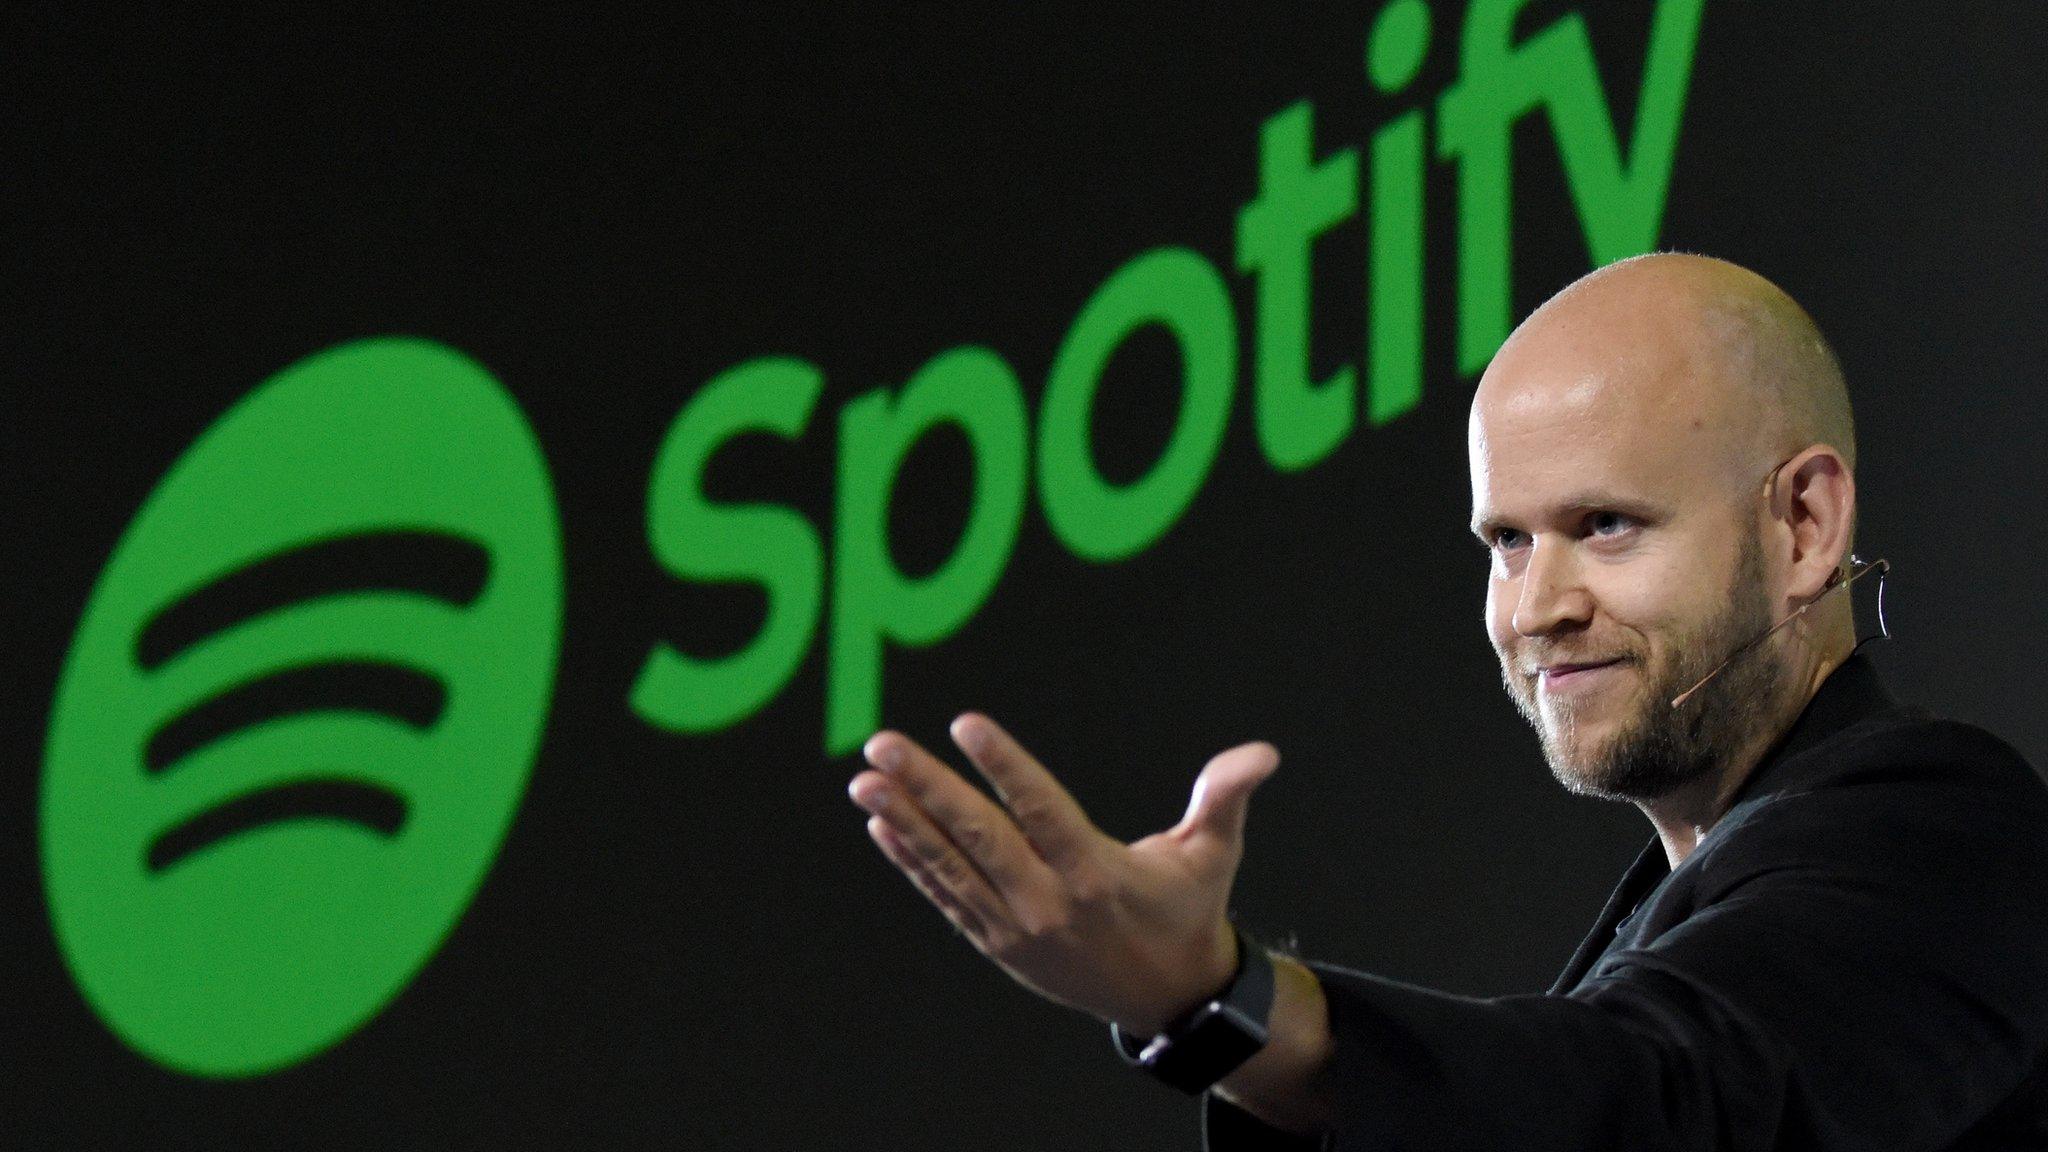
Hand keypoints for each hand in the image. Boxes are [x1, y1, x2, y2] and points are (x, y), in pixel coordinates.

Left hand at [847, 712, 1279, 1036]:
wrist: (1166, 999)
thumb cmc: (1187, 910)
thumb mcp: (1214, 855)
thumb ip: (1225, 797)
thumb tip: (1263, 753)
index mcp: (1098, 874)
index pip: (1041, 809)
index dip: (1003, 765)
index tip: (966, 724)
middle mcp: (1049, 901)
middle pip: (979, 837)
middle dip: (927, 788)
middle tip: (883, 745)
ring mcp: (1016, 926)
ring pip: (951, 867)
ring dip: (903, 822)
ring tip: (864, 782)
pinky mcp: (997, 942)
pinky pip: (946, 897)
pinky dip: (912, 862)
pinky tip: (882, 826)